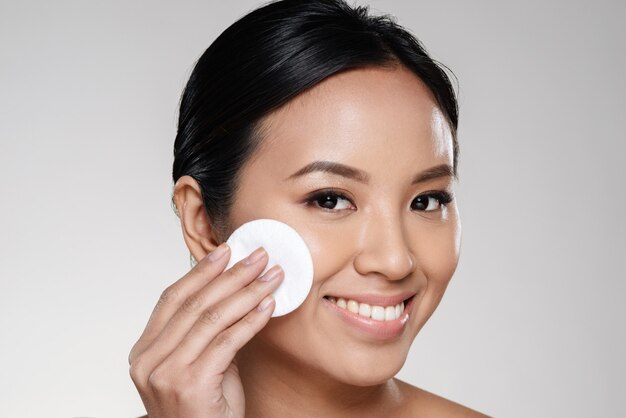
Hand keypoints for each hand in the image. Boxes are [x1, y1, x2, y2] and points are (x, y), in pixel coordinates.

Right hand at [128, 245, 282, 417]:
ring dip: (247, 292)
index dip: (200, 272)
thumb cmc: (203, 410)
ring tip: (271, 276)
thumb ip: (204, 333)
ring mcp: (165, 374)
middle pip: (194, 304)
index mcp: (143, 352)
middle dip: (230, 275)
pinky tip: (269, 305)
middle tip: (258, 256)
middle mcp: (147, 361)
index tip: (226, 251)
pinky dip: (252, 319)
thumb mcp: (196, 365)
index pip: (172, 299)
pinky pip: (227, 341)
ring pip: (212, 318)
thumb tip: (233, 290)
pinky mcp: (191, 384)